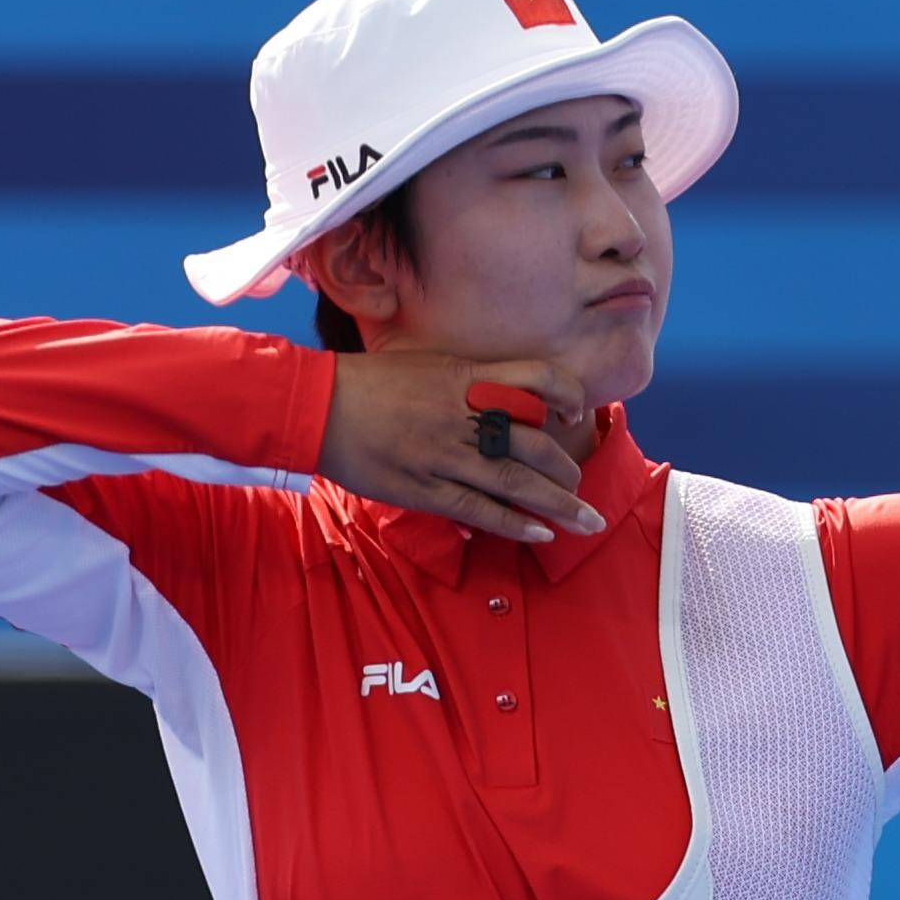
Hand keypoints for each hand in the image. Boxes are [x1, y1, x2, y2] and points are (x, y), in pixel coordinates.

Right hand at [323, 351, 603, 544]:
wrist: (313, 406)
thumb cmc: (370, 384)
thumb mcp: (428, 366)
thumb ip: (472, 382)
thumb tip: (514, 402)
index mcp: (466, 377)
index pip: (538, 378)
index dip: (568, 395)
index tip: (577, 414)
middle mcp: (462, 415)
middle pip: (536, 443)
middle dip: (566, 471)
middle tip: (580, 487)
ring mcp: (443, 454)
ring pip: (516, 481)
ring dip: (558, 505)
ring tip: (585, 521)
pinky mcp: (423, 488)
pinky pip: (479, 509)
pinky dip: (514, 523)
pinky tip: (541, 533)